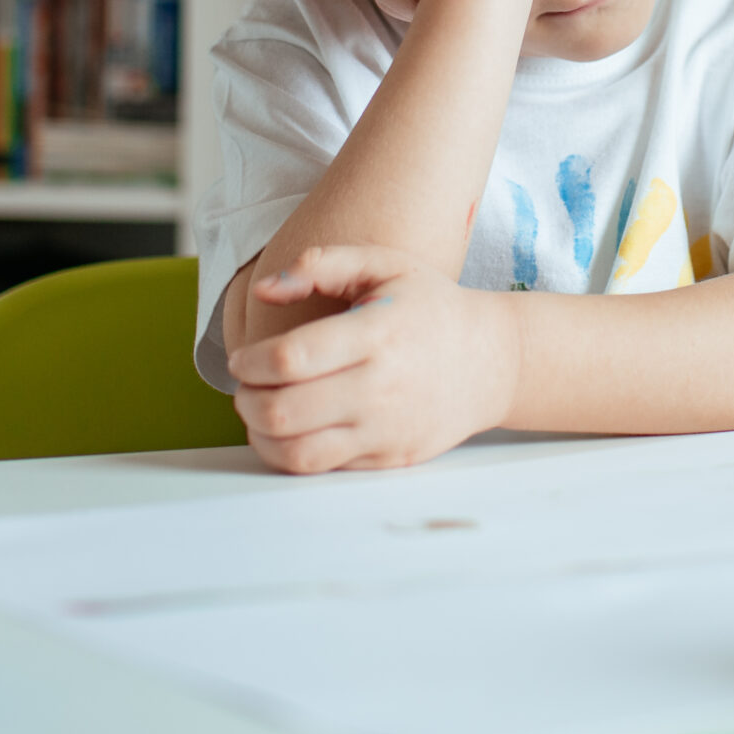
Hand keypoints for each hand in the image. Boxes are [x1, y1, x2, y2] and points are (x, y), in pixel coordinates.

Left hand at [228, 245, 519, 473]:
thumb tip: (264, 290)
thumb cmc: (429, 307)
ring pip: (296, 452)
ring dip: (260, 435)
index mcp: (377, 334)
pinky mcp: (389, 459)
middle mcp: (381, 387)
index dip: (250, 363)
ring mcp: (386, 430)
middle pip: (284, 410)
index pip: (291, 359)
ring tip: (260, 412)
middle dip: (246, 400)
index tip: (242, 359)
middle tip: (244, 387)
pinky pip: (323, 469)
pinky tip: (290, 430)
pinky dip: (290, 454)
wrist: (491, 360)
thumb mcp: (384, 265)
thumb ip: (322, 264)